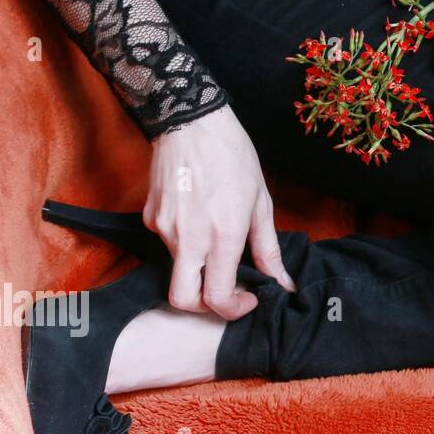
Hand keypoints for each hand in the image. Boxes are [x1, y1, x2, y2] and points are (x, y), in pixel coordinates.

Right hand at [143, 105, 293, 319]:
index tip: (248, 299)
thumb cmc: (234, 159)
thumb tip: (283, 284)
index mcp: (223, 236)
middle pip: (182, 301)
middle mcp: (189, 239)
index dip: (234, 309)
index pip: (218, 297)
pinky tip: (198, 215)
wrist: (192, 124)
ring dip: (198, 266)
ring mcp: (165, 229)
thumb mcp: (261, 204)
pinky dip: (184, 241)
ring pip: (177, 269)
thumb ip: (269, 249)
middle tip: (225, 292)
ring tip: (216, 235)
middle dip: (202, 307)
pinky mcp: (150, 218)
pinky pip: (168, 243)